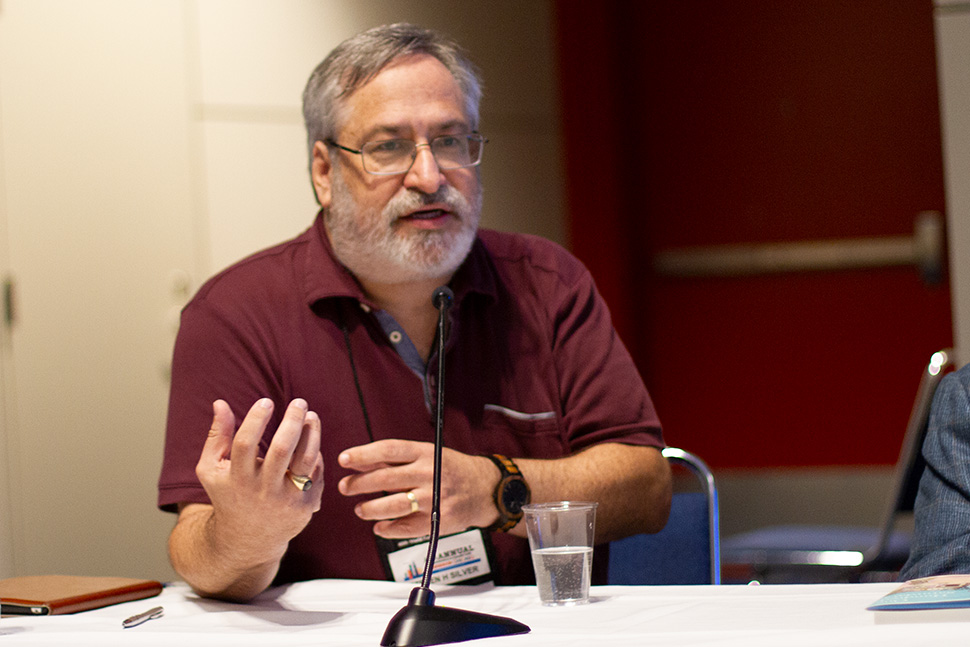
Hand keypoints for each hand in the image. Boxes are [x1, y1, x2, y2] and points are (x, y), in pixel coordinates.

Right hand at [195, 398, 323, 565]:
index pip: (245, 444)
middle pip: (281, 450)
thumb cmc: (229, 494)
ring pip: (306, 460)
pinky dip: (317, 454)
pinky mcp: (306, 506)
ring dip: (312, 434)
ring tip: (311, 416)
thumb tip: (220, 402)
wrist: (247, 540)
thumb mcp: (212, 469)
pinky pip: (316, 473)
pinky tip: (312, 438)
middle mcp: (262, 490)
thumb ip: (216, 436)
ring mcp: (286, 500)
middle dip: (292, 421)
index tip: (266, 401)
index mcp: (236, 478)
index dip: (255, 420)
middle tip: (299, 402)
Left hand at [337, 439, 497, 537]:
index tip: (344, 459)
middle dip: (360, 484)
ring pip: (393, 505)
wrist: (485, 489)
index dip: (363, 454)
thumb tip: (361, 462)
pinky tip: (379, 527)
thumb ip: (396, 460)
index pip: (389, 450)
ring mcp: (434, 499)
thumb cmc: (451, 469)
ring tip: (360, 509)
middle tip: (345, 487)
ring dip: (370, 509)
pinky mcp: (437, 521)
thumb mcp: (427, 454)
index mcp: (426, 454)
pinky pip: (406, 528)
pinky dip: (388, 529)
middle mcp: (430, 474)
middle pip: (386, 478)